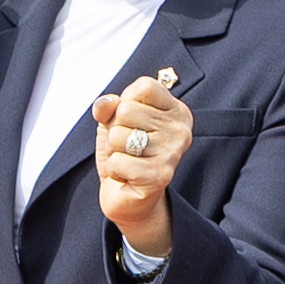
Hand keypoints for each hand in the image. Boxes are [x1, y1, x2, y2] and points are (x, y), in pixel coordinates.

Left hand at [92, 68, 190, 252]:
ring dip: (114, 151)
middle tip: (128, 147)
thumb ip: (109, 107)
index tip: (130, 120)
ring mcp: (172, 153)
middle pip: (127, 110)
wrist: (129, 198)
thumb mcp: (114, 123)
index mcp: (176, 111)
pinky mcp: (159, 176)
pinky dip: (115, 169)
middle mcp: (180, 130)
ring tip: (128, 160)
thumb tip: (104, 103)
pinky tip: (128, 176)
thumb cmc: (126, 155)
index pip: (145, 86)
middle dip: (116, 130)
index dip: (126, 100)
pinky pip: (118, 160)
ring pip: (119, 135)